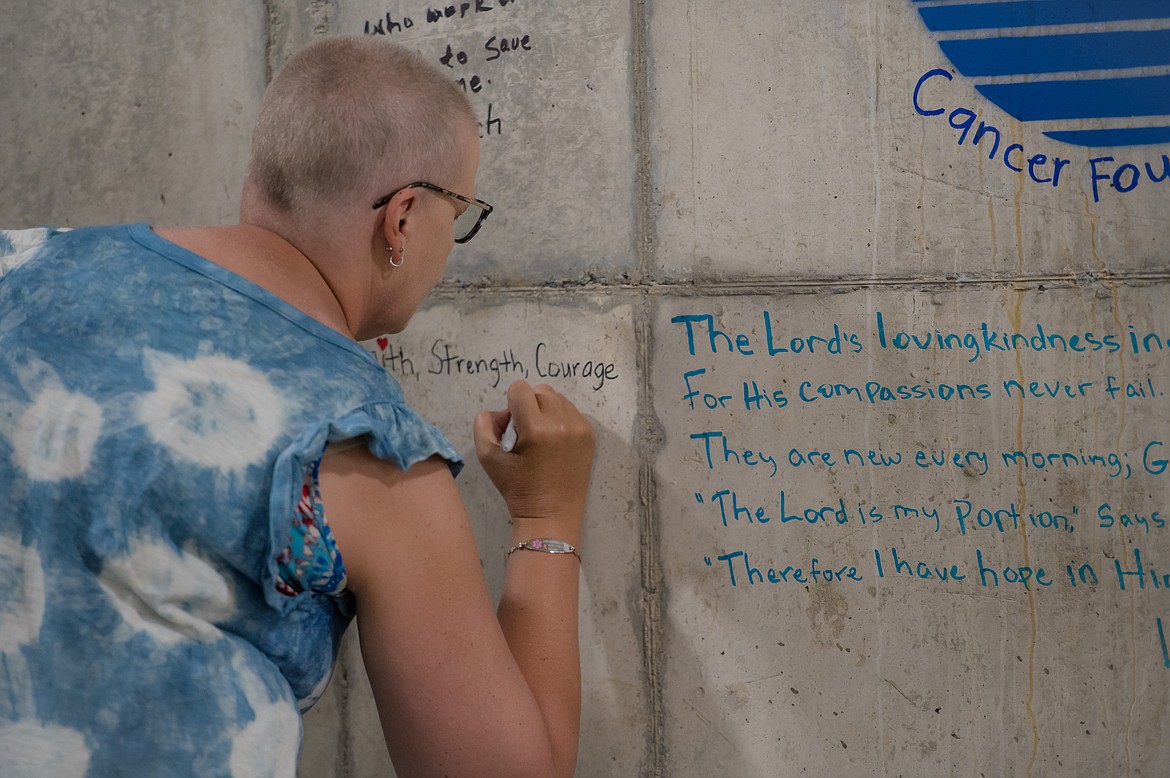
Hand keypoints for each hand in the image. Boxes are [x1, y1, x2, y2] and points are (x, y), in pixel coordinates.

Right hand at [474, 380, 594, 524]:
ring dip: (546, 411)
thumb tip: (501, 411)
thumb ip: (484, 425)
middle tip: (526, 434)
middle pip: (540, 391)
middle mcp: (562, 423)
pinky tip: (555, 443)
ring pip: (558, 398)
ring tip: (542, 438)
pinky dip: (561, 420)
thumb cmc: (518, 488)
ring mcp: (580, 428)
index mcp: (536, 428)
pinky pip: (571, 411)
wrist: (551, 514)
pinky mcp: (590, 434)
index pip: (520, 389)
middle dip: (529, 407)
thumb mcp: (487, 458)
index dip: (511, 405)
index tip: (513, 428)